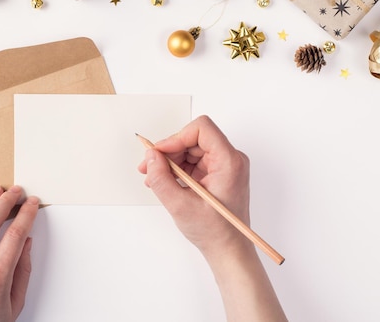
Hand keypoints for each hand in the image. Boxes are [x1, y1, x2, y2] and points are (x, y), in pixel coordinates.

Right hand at [137, 115, 250, 259]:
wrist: (229, 251)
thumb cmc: (215, 232)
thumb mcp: (180, 205)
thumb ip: (161, 178)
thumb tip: (150, 156)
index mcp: (229, 162)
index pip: (202, 129)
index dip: (176, 137)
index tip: (159, 153)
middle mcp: (230, 159)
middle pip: (193, 138)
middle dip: (169, 151)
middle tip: (149, 167)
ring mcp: (225, 166)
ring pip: (191, 149)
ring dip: (170, 161)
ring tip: (154, 178)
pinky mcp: (217, 173)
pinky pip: (193, 161)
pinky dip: (177, 169)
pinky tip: (165, 182)